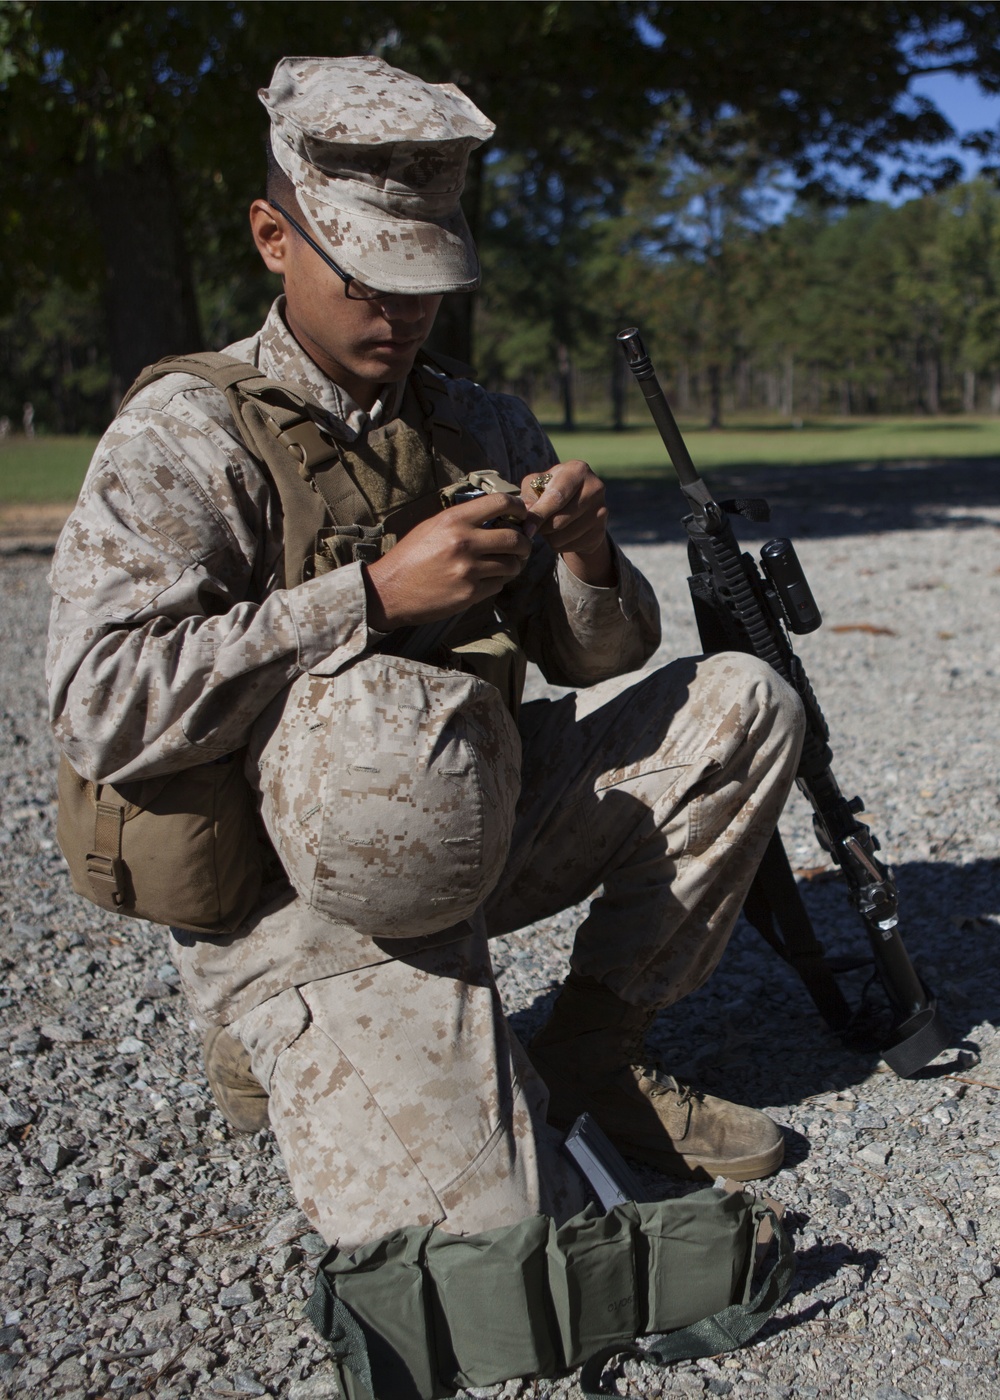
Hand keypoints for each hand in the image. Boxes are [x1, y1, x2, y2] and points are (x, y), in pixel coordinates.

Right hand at [363, 492, 531, 628]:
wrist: (389, 591)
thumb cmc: (410, 557)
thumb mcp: (433, 526)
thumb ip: (464, 520)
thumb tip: (499, 516)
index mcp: (454, 520)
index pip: (500, 502)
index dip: (518, 507)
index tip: (523, 515)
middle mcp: (463, 542)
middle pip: (515, 538)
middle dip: (524, 544)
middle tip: (522, 547)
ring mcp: (468, 569)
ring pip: (511, 565)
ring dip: (513, 566)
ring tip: (504, 565)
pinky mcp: (469, 593)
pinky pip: (498, 585)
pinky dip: (497, 582)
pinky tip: (484, 580)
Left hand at [520, 459, 615, 586]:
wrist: (577, 503)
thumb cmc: (551, 489)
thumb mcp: (537, 485)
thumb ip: (529, 496)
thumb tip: (527, 512)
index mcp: (577, 470)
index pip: (556, 497)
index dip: (539, 514)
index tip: (527, 528)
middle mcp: (594, 488)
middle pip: (559, 521)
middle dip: (542, 528)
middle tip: (535, 526)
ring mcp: (601, 510)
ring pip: (563, 537)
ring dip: (549, 537)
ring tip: (549, 527)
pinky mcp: (600, 531)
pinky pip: (571, 546)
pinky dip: (560, 544)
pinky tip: (561, 534)